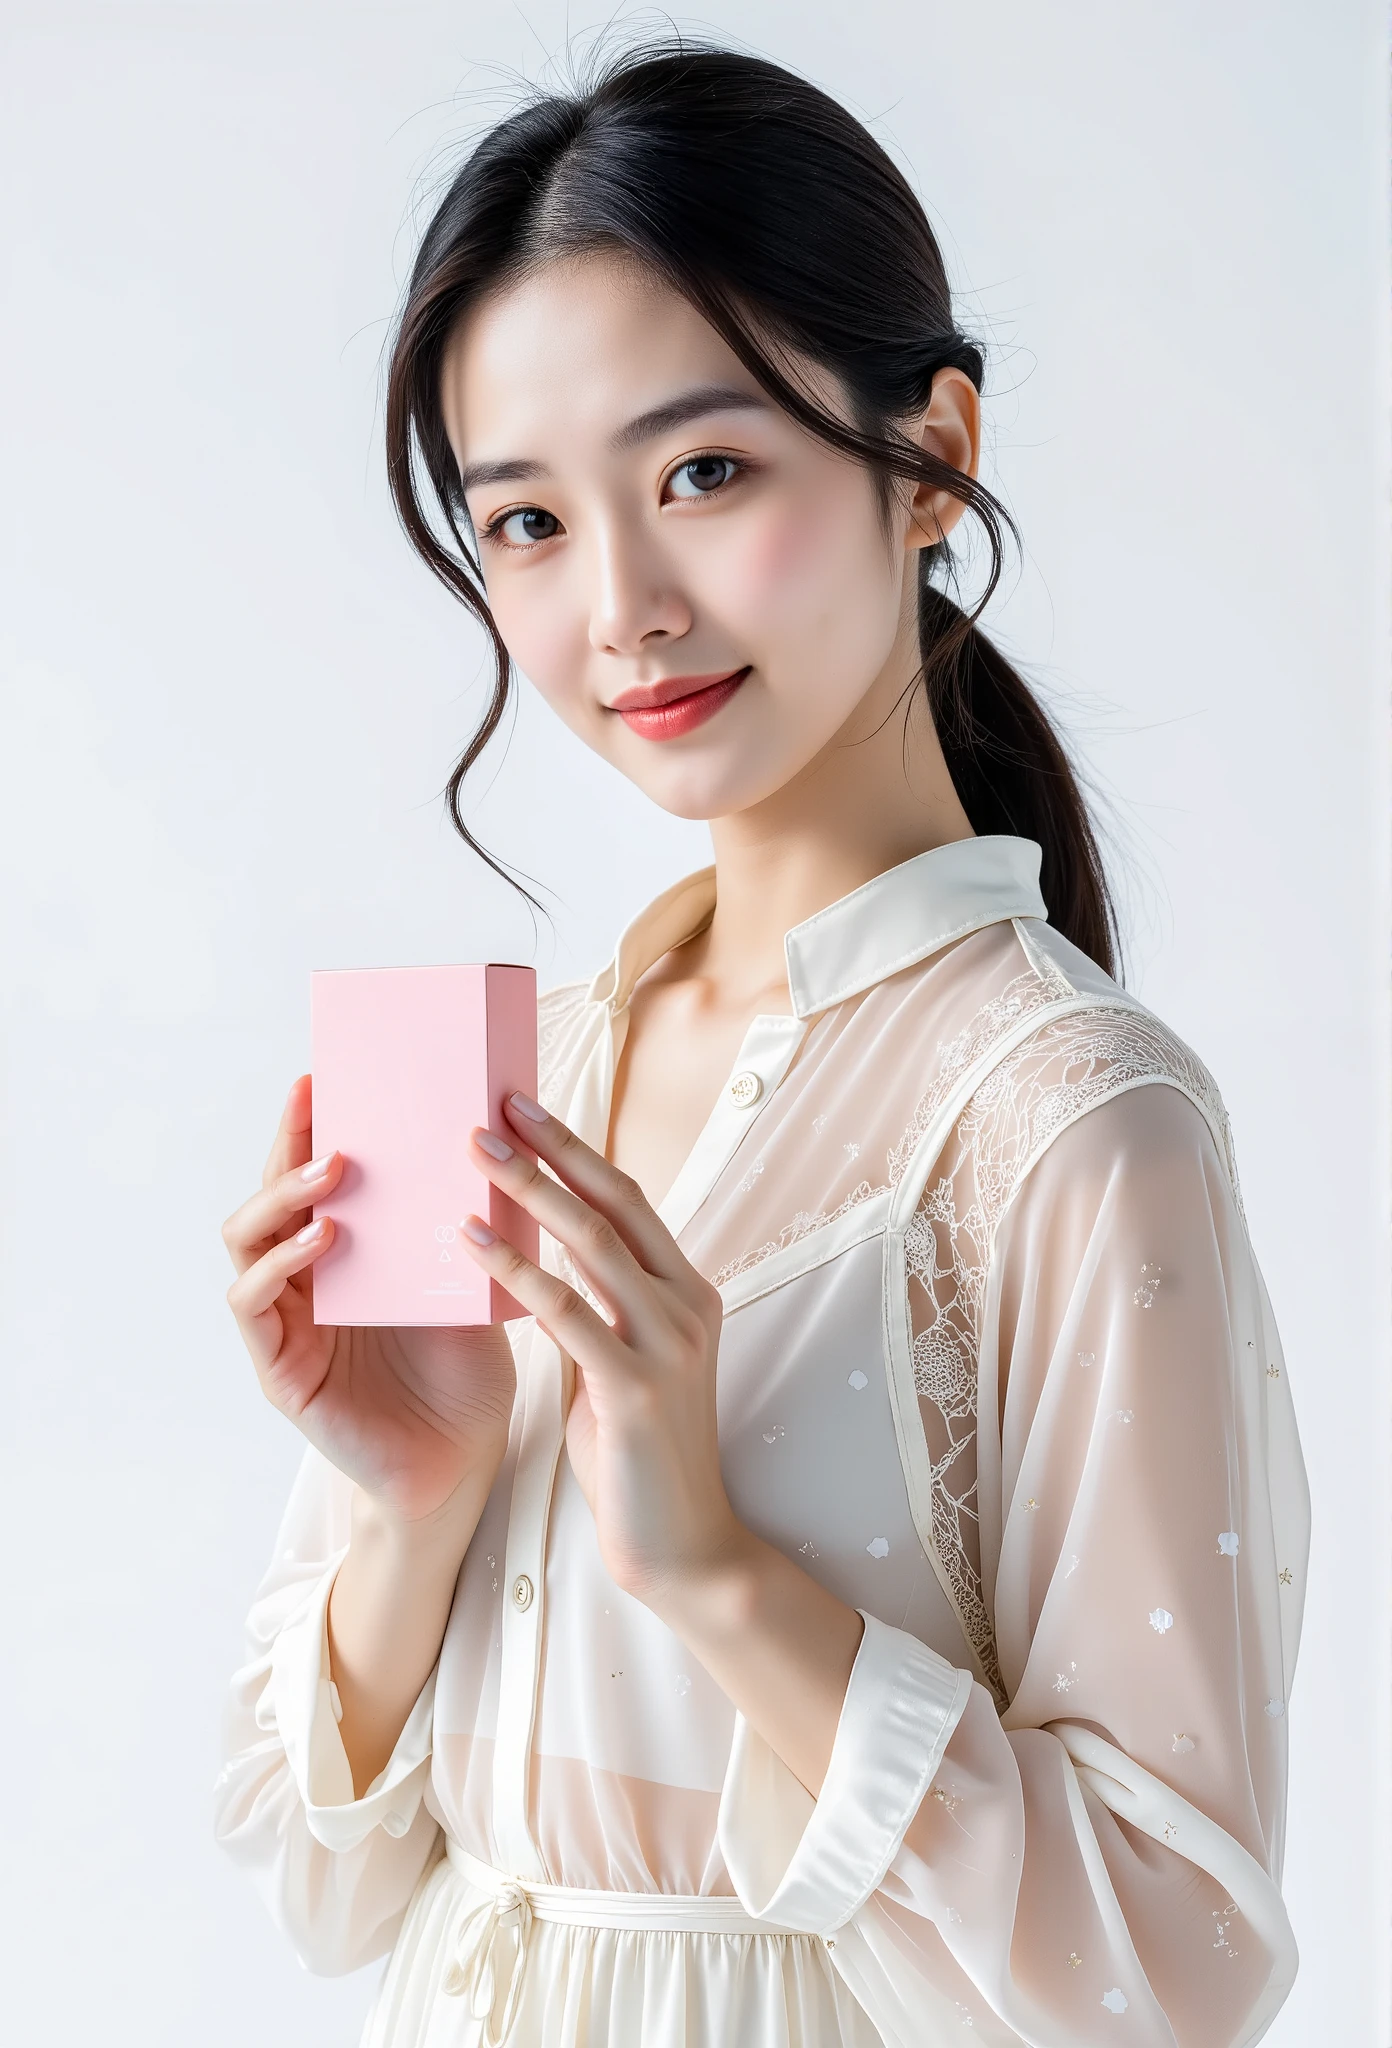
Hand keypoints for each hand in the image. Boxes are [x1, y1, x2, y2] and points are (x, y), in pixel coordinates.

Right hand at [221, 1074, 517, 1527]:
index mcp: (345, 1251)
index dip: (312, 1125)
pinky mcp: (279, 1368)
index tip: (328, 1074)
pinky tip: (319, 1242)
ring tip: (331, 1172)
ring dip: (281, 1197)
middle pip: (270, 1192)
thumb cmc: (465, 1370)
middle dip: (288, 1143)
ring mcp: (284, 1321)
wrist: (463, 1463)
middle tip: (317, 1101)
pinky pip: (254, 1303)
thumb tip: (494, 1132)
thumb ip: (462, 1219)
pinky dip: (278, 1265)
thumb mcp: (469, 1276)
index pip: (314, 1173)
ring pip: (245, 1238)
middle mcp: (303, 1278)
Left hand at [458, 1091, 742, 1603]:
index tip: (524, 1105)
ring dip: (528, 1191)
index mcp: (688, 1292)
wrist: (683, 1545)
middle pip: (615, 1203)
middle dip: (552, 1149)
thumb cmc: (640, 1453)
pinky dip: (515, 1269)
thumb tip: (541, 1259)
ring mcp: (667, 1344)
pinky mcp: (636, 1388)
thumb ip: (596, 1308)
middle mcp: (687, 1305)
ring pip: (592, 1244)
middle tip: (493, 1106)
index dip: (576, 1149)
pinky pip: (566, 1312)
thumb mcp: (620, 1362)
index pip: (630, 1200)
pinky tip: (470, 1243)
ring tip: (470, 1155)